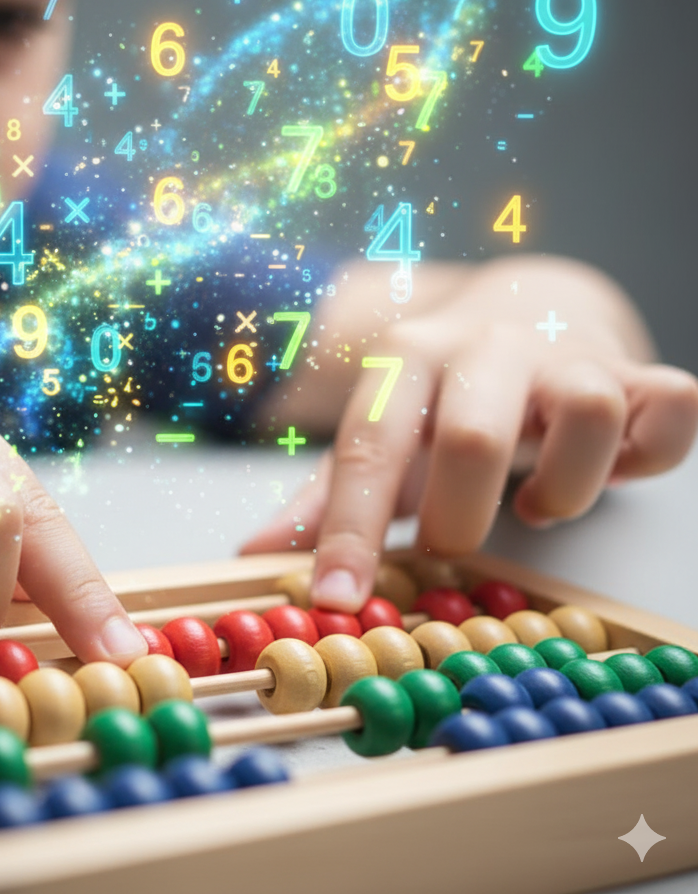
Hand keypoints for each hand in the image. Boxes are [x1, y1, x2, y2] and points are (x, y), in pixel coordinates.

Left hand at [242, 257, 697, 611]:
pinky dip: (649, 452)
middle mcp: (483, 348)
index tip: (337, 603)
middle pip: (474, 435)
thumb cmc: (443, 394)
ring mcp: (566, 355)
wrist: (528, 307)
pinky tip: (612, 466)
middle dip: (458, 516)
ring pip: (587, 414)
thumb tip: (255, 557)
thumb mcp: (381, 433)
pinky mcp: (636, 370)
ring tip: (536, 501)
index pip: (368, 448)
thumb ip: (326, 495)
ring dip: (563, 486)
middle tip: (451, 543)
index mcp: (407, 363)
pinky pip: (671, 407)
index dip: (349, 532)